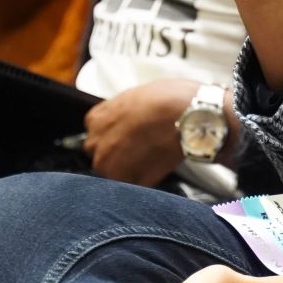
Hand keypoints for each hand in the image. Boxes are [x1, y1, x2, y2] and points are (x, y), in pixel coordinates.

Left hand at [82, 77, 199, 185]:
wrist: (186, 114)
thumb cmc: (166, 100)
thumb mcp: (133, 97)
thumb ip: (120, 114)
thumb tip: (126, 122)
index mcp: (95, 120)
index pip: (96, 135)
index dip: (114, 137)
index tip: (127, 137)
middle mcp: (96, 144)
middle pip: (102, 156)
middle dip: (118, 155)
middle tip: (141, 148)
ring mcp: (110, 167)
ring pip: (115, 174)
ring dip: (130, 170)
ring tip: (152, 158)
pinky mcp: (128, 183)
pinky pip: (134, 185)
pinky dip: (144, 180)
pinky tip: (159, 166)